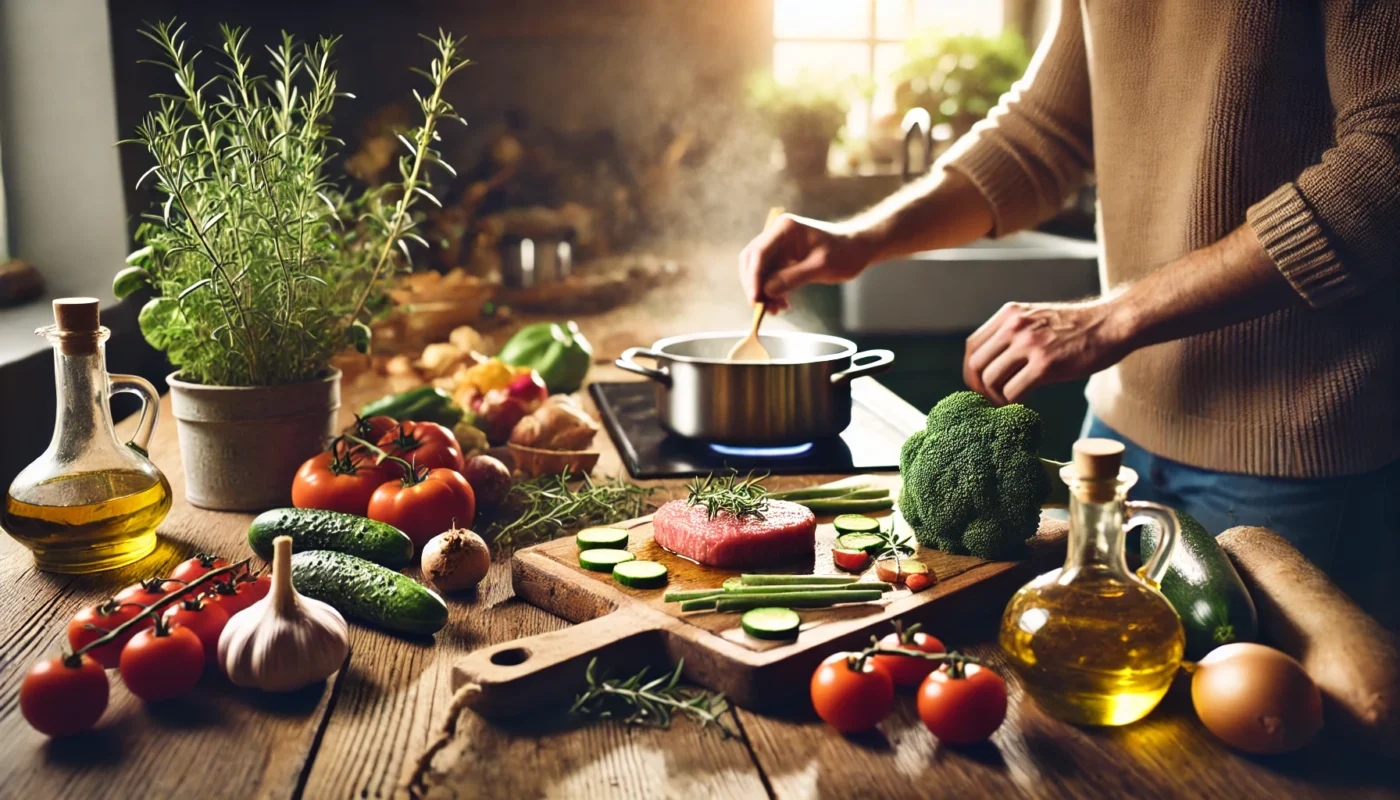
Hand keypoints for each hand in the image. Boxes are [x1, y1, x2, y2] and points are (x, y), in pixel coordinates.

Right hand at [738, 215, 874, 311]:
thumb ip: (792, 278)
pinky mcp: (784, 258)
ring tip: (774, 310)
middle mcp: (778, 234)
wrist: (858, 249)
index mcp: (785, 229)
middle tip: (761, 308)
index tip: (755, 299)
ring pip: (760, 270)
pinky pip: (770, 275)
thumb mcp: (821, 267)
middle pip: (753, 261)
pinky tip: (781, 304)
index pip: (759, 253)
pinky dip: (772, 291)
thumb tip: (766, 291)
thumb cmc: (845, 253)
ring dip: (763, 291)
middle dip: (755, 285)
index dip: (754, 278)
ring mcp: (780, 246)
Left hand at [962, 297, 1136, 404]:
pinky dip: (1013, 403)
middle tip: (993, 401)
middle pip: (976, 366)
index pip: (972, 347)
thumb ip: (1013, 333)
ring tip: (1010, 403)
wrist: (1113, 324)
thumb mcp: (1037, 318)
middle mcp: (1014, 326)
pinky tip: (1024, 404)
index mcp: (1010, 314)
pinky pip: (1013, 392)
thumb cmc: (1078, 327)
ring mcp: (1029, 345)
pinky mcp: (1045, 365)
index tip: (981, 386)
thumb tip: (992, 363)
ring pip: (991, 381)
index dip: (972, 372)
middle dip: (980, 389)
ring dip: (996, 399)